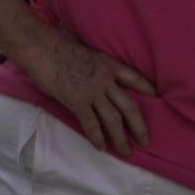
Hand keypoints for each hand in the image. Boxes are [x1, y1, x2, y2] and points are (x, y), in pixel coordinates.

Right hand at [11, 23, 155, 155]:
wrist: (39, 45)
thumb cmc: (55, 42)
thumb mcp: (83, 47)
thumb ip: (91, 59)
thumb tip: (87, 59)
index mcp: (108, 64)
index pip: (135, 78)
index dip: (147, 89)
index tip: (155, 97)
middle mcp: (105, 80)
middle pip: (130, 107)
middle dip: (140, 126)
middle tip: (145, 140)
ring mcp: (92, 92)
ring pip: (114, 120)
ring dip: (121, 138)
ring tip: (125, 151)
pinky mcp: (77, 101)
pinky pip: (92, 124)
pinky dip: (97, 138)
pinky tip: (100, 147)